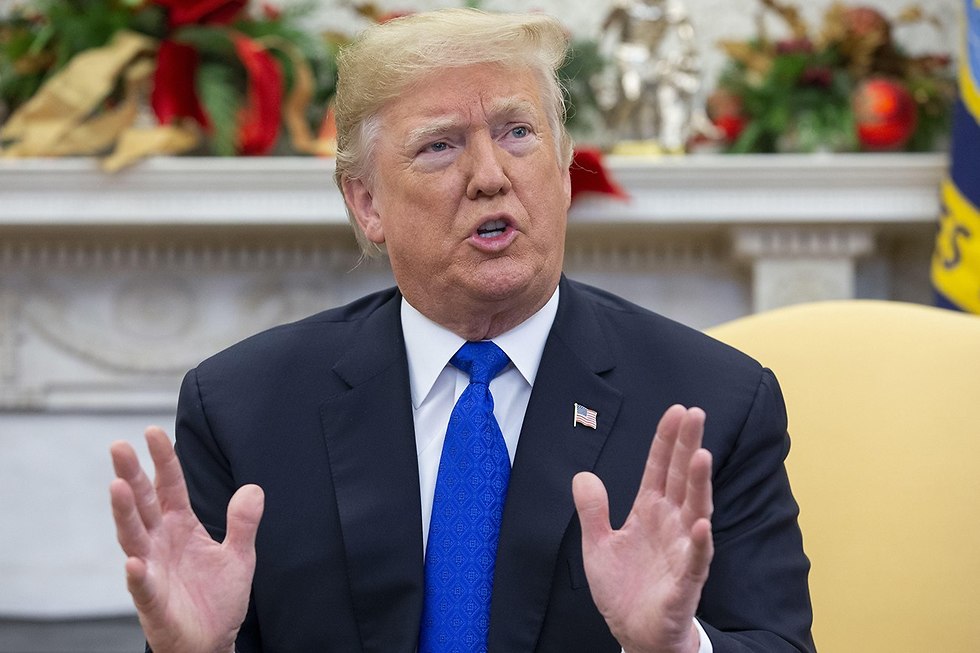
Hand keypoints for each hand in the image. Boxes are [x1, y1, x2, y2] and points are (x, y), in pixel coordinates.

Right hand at [109, 426, 263, 652]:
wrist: (212, 642)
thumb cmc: (217, 598)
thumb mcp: (239, 555)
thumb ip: (244, 523)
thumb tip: (253, 488)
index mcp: (180, 526)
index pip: (169, 486)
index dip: (162, 460)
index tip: (152, 431)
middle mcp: (160, 543)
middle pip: (142, 503)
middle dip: (130, 475)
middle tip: (118, 446)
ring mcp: (152, 570)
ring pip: (133, 537)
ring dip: (124, 513)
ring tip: (117, 486)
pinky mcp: (153, 601)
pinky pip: (143, 586)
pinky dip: (138, 575)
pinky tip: (134, 562)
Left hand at [572, 405, 712, 652]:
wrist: (634, 634)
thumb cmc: (624, 589)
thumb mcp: (597, 545)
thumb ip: (592, 510)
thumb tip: (583, 475)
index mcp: (649, 512)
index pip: (660, 469)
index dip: (666, 441)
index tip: (676, 411)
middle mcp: (671, 525)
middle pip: (681, 479)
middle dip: (688, 447)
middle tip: (696, 415)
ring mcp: (681, 551)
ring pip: (695, 511)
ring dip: (699, 485)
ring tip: (701, 456)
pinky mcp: (685, 582)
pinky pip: (695, 560)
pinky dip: (699, 542)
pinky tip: (700, 524)